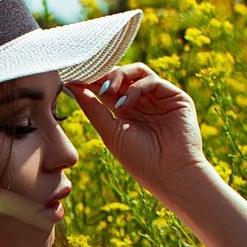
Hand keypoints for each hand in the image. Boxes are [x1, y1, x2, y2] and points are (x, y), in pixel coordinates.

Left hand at [64, 63, 207, 195]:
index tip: (73, 78)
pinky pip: (152, 79)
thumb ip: (92, 108)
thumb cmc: (140, 160)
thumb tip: (71, 86)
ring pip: (136, 71)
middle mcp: (142, 102)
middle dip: (103, 75)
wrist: (171, 174)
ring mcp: (158, 98)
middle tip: (90, 82)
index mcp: (125, 112)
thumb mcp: (109, 132)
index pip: (107, 88)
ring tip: (107, 92)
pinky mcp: (175, 96)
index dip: (91, 81)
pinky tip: (126, 104)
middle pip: (120, 75)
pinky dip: (135, 87)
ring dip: (118, 76)